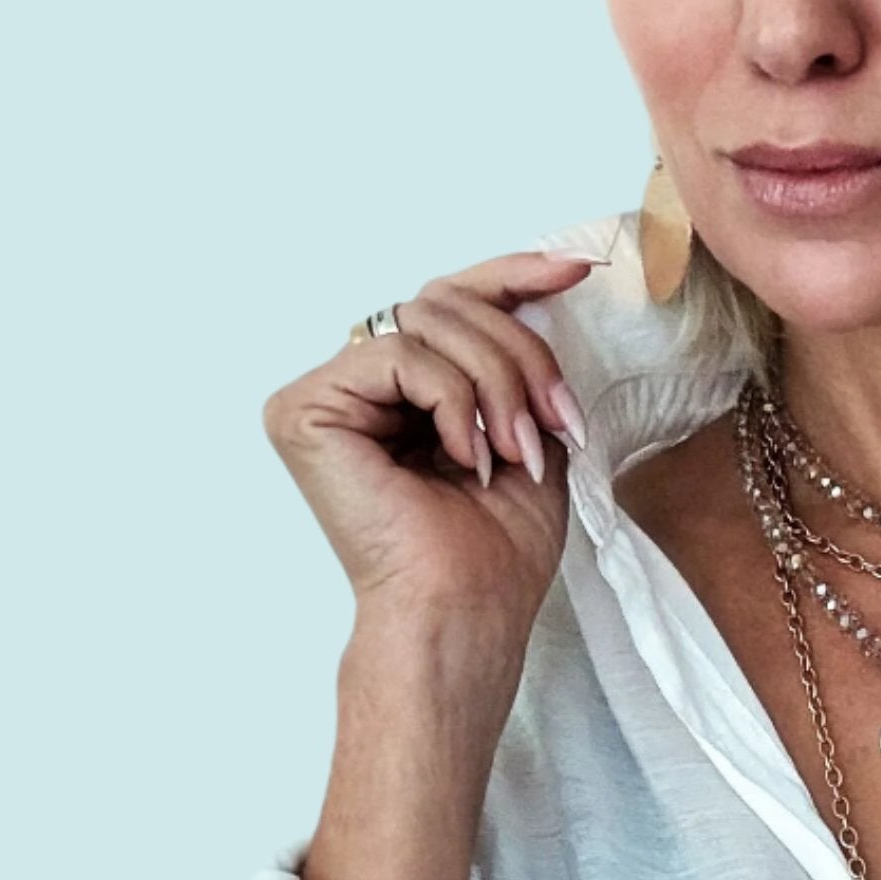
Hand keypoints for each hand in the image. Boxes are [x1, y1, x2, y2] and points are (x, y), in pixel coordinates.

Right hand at [260, 250, 596, 637]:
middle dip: (520, 355)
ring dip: (496, 384)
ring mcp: (328, 394)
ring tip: (517, 452)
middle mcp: (359, 384)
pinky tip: (466, 459)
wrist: (466, 611)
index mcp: (406, 390)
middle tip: (555, 423)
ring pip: (428, 321)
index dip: (514, 274)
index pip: (454, 301)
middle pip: (448, 302)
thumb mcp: (531, 434)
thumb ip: (521, 365)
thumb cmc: (496, 550)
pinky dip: (452, 403)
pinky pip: (397, 356)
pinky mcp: (304, 408)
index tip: (576, 268)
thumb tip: (547, 288)